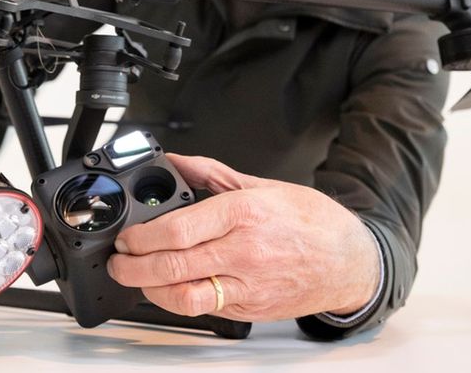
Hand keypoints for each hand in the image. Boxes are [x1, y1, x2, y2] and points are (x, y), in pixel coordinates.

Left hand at [106, 154, 379, 321]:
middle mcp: (244, 253)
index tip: (128, 236)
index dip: (142, 237)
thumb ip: (211, 173)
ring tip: (137, 278)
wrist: (351, 261)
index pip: (179, 230)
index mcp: (244, 215)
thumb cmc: (313, 222)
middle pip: (174, 267)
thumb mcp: (261, 185)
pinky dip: (180, 299)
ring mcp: (247, 286)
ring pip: (185, 297)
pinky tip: (169, 288)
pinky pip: (205, 308)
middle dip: (134, 267)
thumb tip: (176, 161)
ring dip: (150, 291)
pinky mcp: (249, 310)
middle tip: (120, 261)